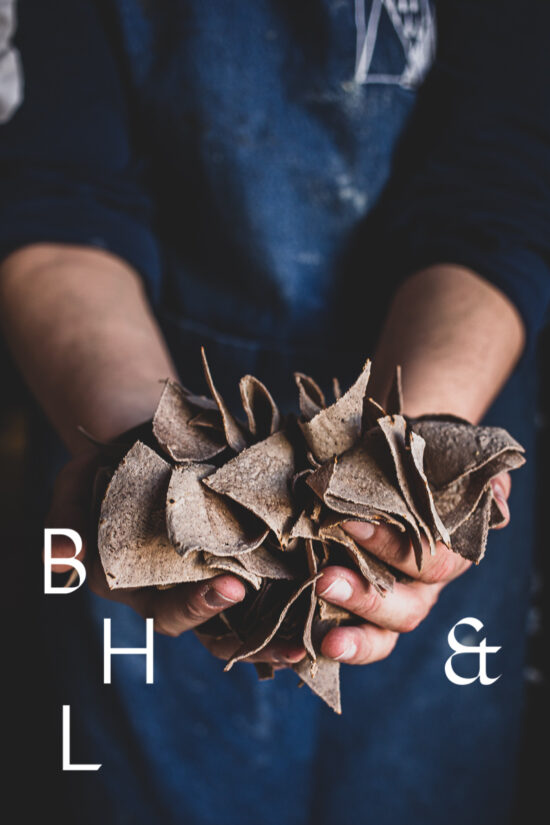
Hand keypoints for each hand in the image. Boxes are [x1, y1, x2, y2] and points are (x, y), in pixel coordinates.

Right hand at [46, 454, 305, 666]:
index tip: (231, 584)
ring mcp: (223, 574)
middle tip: (298, 635)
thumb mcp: (81, 483)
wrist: (153, 432)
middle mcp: (188, 589)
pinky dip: (306, 593)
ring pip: (255, 620)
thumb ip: (69, 520)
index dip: (199, 605)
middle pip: (223, 630)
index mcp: (148, 585)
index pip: (171, 612)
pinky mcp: (255, 554)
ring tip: (325, 633)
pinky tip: (340, 589)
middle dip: (261, 636)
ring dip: (288, 632)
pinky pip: (281, 585)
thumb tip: (60, 558)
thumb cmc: (114, 461)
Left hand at [314, 472, 510, 664]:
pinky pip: (341, 635)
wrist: (390, 467)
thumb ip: (483, 483)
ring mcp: (386, 602)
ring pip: (378, 636)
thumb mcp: (453, 466)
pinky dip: (315, 647)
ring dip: (348, 636)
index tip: (352, 524)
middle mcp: (418, 589)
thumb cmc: (421, 467)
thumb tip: (498, 495)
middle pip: (403, 612)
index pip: (428, 564)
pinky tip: (291, 651)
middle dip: (366, 600)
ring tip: (315, 632)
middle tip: (325, 581)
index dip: (393, 549)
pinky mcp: (351, 606)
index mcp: (444, 558)